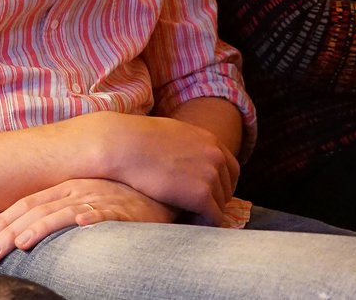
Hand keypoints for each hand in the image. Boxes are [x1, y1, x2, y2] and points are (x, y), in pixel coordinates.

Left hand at [0, 178, 174, 261]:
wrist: (155, 189)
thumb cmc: (116, 197)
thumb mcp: (82, 197)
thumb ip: (57, 208)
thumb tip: (24, 230)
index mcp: (64, 187)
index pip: (27, 203)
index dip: (3, 220)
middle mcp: (77, 189)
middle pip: (37, 210)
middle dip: (10, 231)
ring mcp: (99, 198)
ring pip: (64, 213)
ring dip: (42, 227)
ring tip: (22, 243)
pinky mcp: (123, 209)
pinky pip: (105, 213)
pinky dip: (92, 218)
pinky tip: (81, 224)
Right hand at [70, 111, 238, 225]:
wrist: (124, 146)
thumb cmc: (138, 139)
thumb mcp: (173, 133)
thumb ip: (189, 145)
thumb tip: (185, 156)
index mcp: (210, 141)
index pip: (230, 169)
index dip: (220, 184)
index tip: (207, 194)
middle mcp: (215, 156)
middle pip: (227, 188)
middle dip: (214, 199)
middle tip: (195, 209)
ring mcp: (210, 176)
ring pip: (221, 204)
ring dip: (206, 212)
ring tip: (188, 216)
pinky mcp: (200, 195)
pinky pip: (214, 217)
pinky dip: (204, 223)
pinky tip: (189, 222)